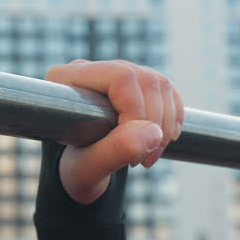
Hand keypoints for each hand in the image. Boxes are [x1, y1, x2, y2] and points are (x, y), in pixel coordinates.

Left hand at [44, 59, 185, 203]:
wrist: (81, 171)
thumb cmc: (76, 169)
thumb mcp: (87, 169)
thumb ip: (114, 151)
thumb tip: (153, 132)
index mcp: (66, 78)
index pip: (120, 78)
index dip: (136, 112)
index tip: (131, 150)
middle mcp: (91, 69)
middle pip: (145, 80)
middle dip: (154, 124)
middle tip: (144, 160)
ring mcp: (115, 72)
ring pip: (160, 85)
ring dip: (165, 126)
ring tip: (149, 155)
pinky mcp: (134, 84)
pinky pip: (167, 92)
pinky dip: (173, 119)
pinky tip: (160, 141)